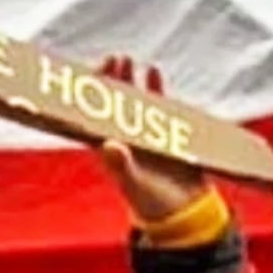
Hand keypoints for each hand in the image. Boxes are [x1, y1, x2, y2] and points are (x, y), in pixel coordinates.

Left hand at [93, 54, 211, 221]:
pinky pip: (159, 105)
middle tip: (112, 58)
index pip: (90, 119)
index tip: (87, 76)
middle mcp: (124, 139)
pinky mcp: (166, 133)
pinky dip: (155, 88)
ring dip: (128, 80)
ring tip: (125, 59)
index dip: (86, 98)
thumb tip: (109, 145)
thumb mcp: (136, 187)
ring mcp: (144, 134)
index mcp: (109, 152)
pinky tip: (153, 72)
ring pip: (133, 100)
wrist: (186, 213)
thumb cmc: (154, 206)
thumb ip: (123, 167)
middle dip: (109, 80)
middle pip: (111, 104)